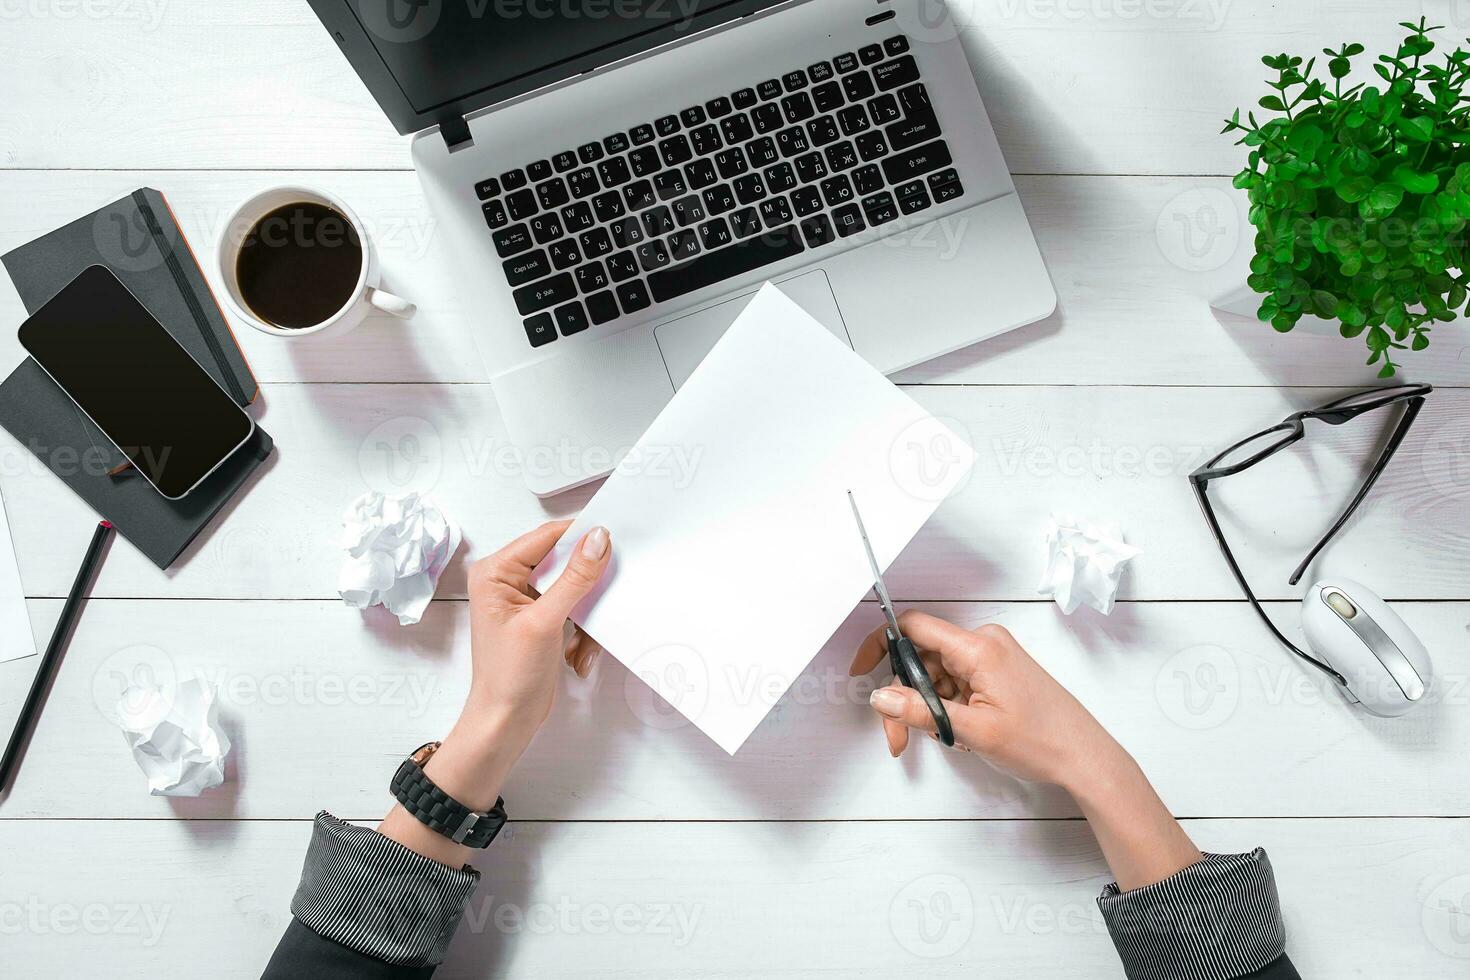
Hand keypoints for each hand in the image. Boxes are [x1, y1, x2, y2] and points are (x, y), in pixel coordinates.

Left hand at [380, 521, 610, 866]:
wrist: (505, 722)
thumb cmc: (508, 677)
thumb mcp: (544, 622)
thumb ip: (574, 578)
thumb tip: (598, 539)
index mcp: (496, 572)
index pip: (546, 537)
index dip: (581, 537)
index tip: (615, 540)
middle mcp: (508, 580)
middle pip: (564, 562)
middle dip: (585, 589)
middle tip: (599, 602)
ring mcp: (526, 599)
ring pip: (575, 588)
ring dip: (585, 618)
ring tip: (579, 645)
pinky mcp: (542, 618)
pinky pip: (575, 609)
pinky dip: (583, 632)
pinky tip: (576, 655)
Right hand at [850, 612, 1200, 889]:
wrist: (1084, 757)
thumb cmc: (1042, 741)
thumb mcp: (973, 731)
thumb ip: (921, 711)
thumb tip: (882, 696)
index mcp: (979, 647)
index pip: (914, 628)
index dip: (881, 645)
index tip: (862, 670)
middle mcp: (984, 643)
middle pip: (921, 657)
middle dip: (905, 696)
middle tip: (899, 736)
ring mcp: (992, 657)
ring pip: (935, 674)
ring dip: (926, 707)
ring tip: (943, 740)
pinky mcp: (996, 672)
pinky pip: (955, 681)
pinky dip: (946, 707)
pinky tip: (958, 732)